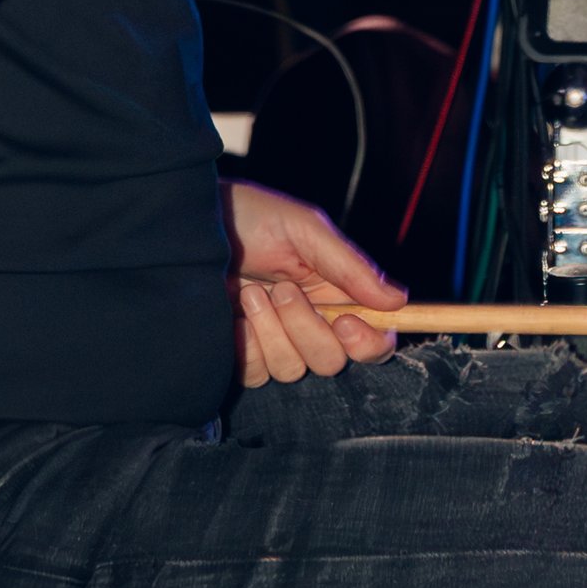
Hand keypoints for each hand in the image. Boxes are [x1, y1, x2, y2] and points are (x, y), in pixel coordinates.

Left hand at [225, 176, 404, 385]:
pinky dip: (246, 344)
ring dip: (272, 330)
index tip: (347, 323)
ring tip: (251, 293)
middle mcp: (310, 322)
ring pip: (293, 369)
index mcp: (336, 293)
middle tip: (283, 290)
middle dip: (308, 330)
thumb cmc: (249, 215)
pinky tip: (233, 312)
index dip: (371, 342)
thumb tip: (398, 299)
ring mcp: (275, 339)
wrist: (188, 224)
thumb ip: (350, 266)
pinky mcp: (242, 352)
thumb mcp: (304, 230)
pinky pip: (257, 373)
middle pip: (333, 361)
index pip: (374, 337)